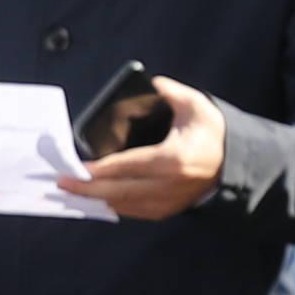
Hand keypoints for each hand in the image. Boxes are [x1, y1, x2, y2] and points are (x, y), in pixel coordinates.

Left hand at [72, 75, 227, 221]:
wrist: (233, 165)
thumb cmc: (212, 134)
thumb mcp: (198, 107)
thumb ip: (174, 93)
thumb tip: (155, 83)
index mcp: (173, 159)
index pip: (128, 166)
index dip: (100, 170)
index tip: (77, 169)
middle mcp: (168, 185)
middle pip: (119, 191)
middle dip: (87, 189)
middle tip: (61, 184)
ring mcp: (168, 202)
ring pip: (124, 205)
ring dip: (96, 200)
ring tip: (71, 193)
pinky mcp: (167, 210)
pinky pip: (134, 211)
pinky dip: (114, 205)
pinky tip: (96, 199)